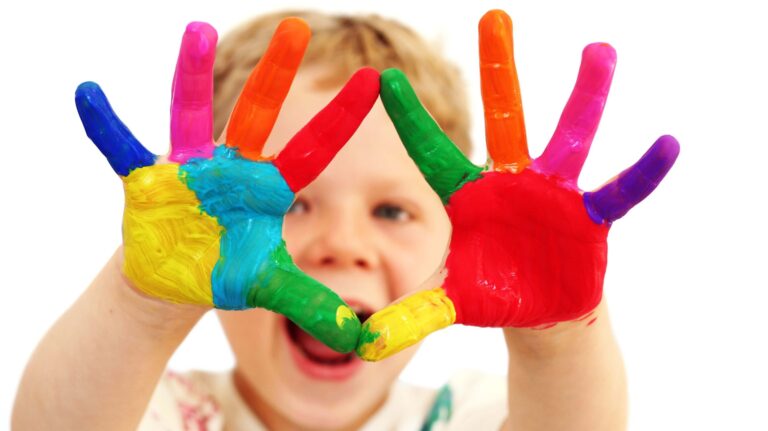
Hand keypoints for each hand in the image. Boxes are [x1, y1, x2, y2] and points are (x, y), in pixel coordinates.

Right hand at [75, 19, 379, 351]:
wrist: (174, 278)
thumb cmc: (226, 271)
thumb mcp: (269, 287)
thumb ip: (311, 304)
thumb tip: (358, 336)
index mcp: (268, 188)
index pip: (314, 150)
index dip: (342, 119)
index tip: (375, 81)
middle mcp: (232, 167)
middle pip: (259, 115)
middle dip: (277, 74)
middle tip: (298, 27)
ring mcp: (190, 169)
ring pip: (190, 113)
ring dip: (192, 76)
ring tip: (197, 32)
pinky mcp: (149, 180)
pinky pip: (123, 148)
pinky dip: (106, 125)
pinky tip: (87, 94)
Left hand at [357, 9, 678, 359]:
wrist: (540, 307)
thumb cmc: (492, 293)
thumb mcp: (450, 304)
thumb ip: (412, 316)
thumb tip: (365, 345)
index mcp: (469, 196)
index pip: (433, 153)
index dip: (411, 120)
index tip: (385, 79)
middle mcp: (511, 182)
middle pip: (504, 119)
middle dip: (499, 71)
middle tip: (494, 17)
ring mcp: (553, 193)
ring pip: (569, 137)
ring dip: (585, 97)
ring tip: (600, 51)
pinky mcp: (588, 216)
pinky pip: (618, 192)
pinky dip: (640, 174)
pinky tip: (666, 145)